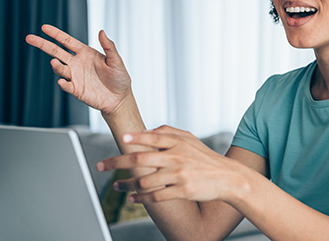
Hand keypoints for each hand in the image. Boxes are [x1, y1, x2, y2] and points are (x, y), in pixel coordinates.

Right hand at [26, 24, 131, 114]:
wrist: (119, 99)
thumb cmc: (119, 78)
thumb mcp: (116, 60)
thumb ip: (109, 47)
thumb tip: (102, 31)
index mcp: (85, 53)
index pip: (67, 41)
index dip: (56, 34)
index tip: (44, 27)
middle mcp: (77, 63)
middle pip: (56, 51)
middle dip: (43, 44)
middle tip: (29, 38)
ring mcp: (75, 76)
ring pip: (60, 68)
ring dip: (56, 65)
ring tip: (54, 62)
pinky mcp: (76, 90)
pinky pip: (66, 85)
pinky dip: (63, 83)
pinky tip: (63, 81)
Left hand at [96, 126, 248, 203]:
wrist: (228, 178)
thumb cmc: (205, 158)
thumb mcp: (190, 139)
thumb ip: (169, 131)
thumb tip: (146, 129)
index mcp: (178, 142)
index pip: (153, 136)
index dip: (136, 137)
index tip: (122, 139)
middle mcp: (177, 157)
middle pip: (140, 159)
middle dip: (116, 163)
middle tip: (101, 166)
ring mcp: (179, 175)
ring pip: (145, 180)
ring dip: (126, 184)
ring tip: (116, 186)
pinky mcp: (182, 191)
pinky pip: (156, 196)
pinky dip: (141, 198)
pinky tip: (132, 198)